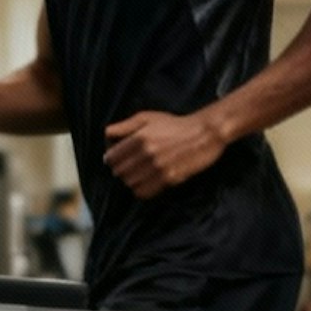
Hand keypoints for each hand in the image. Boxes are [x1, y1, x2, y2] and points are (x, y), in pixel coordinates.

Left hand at [102, 109, 226, 199]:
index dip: (111, 158)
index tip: (116, 158)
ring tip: (137, 174)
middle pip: (118, 172)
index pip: (111, 157)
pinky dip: (140, 190)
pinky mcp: (168, 179)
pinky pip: (143, 193)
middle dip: (120, 169)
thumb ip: (124, 126)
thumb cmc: (174, 125)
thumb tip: (107, 137)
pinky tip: (146, 182)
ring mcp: (157, 168)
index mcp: (139, 137)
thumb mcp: (147, 117)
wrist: (203, 134)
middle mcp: (146, 154)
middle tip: (127, 166)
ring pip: (129, 183)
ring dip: (130, 180)